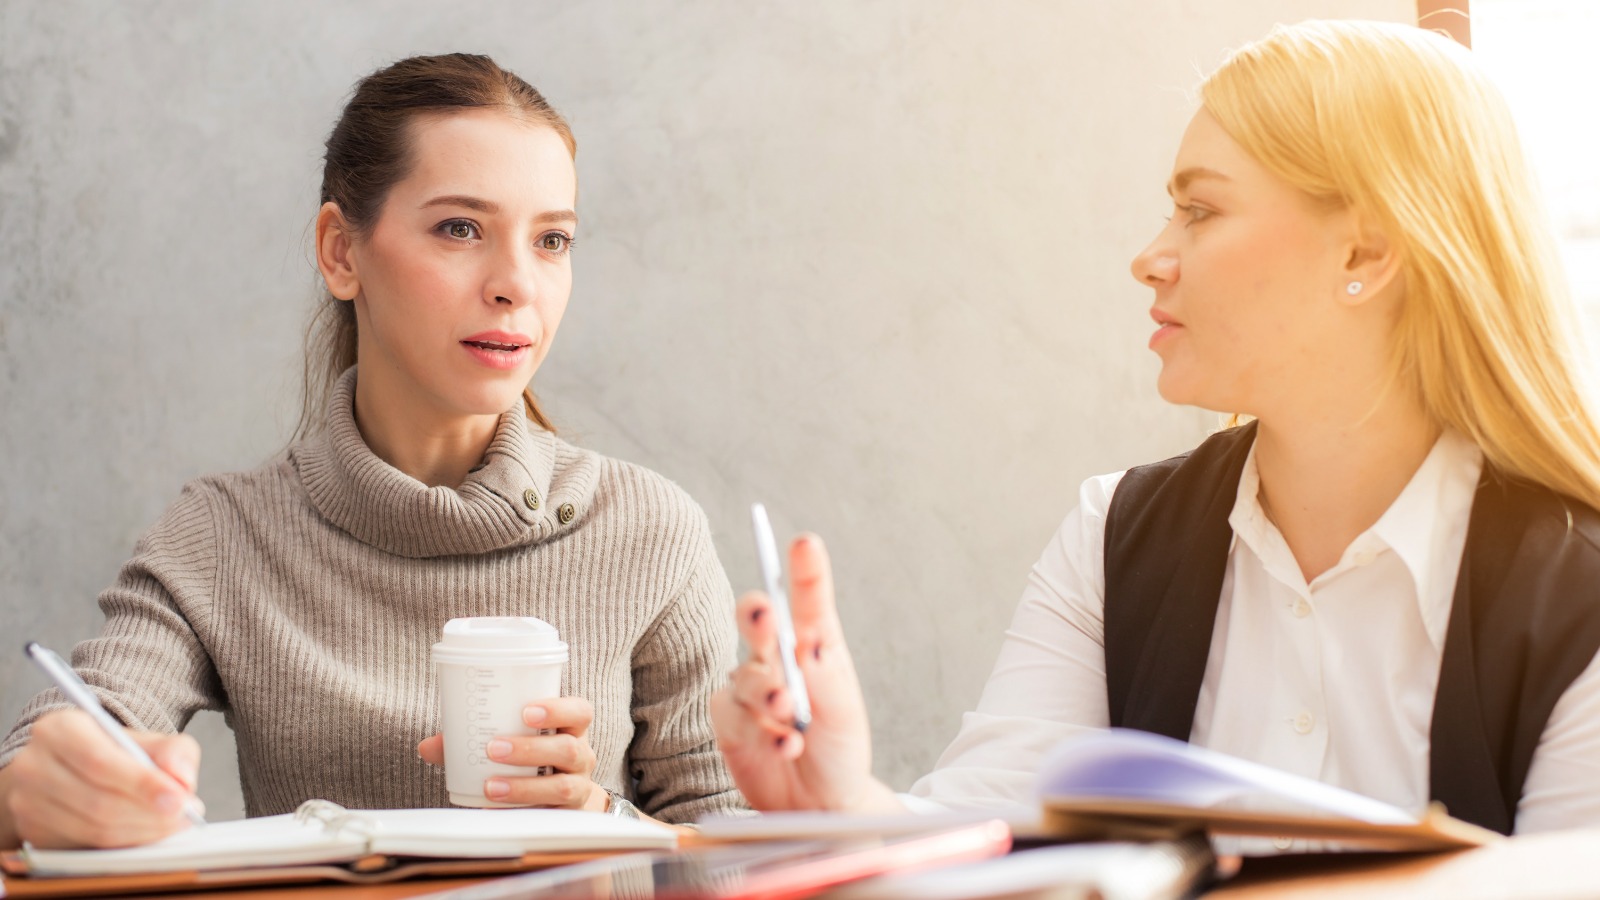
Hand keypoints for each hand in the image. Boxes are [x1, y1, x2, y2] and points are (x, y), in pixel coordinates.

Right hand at [0, 709, 202, 848]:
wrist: (74, 768)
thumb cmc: (113, 752)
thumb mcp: (147, 740)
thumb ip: (173, 752)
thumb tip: (181, 779)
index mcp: (59, 729)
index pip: (100, 762)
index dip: (142, 784)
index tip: (180, 799)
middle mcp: (33, 764)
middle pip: (98, 801)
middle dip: (149, 814)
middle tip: (184, 815)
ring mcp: (27, 801)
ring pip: (93, 828)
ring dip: (141, 832)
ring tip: (171, 823)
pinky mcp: (33, 831)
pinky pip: (85, 846)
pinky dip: (124, 844)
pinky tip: (146, 833)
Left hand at [418, 697, 606, 810]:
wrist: (561, 799)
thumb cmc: (532, 759)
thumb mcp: (513, 740)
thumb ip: (472, 739)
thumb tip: (428, 746)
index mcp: (571, 729)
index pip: (580, 712)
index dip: (558, 709)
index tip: (526, 712)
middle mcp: (581, 757)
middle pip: (569, 749)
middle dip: (530, 749)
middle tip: (494, 748)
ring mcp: (578, 788)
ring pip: (562, 786)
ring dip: (524, 786)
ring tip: (491, 786)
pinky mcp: (567, 816)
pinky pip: (549, 816)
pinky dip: (520, 812)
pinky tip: (495, 810)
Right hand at [711, 534, 902, 812]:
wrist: (820, 804)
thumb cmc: (838, 750)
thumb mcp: (844, 714)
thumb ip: (826, 679)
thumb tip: (809, 643)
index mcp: (815, 646)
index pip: (809, 602)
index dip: (805, 571)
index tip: (805, 544)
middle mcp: (777, 659)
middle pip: (757, 621)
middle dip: (758, 615)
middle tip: (766, 617)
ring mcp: (750, 688)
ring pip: (745, 676)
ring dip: (767, 694)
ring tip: (789, 716)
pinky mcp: (728, 721)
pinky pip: (734, 716)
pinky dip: (762, 732)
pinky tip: (784, 745)